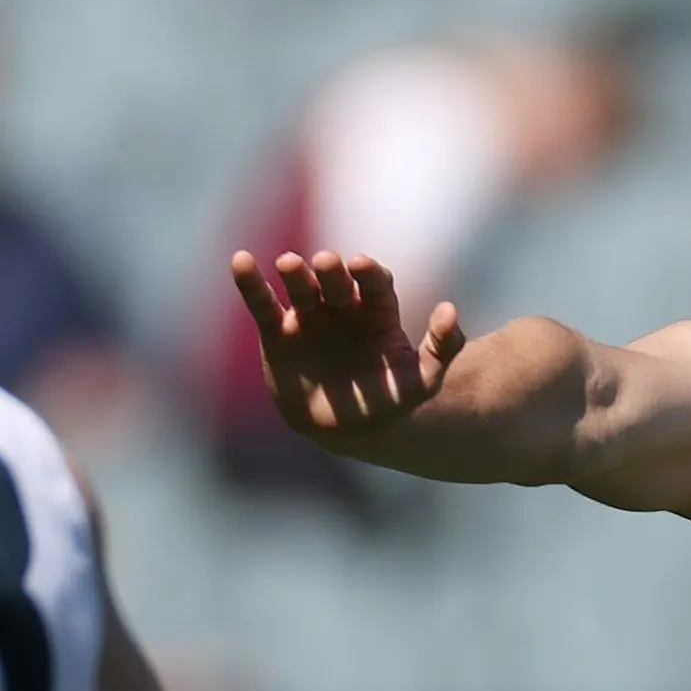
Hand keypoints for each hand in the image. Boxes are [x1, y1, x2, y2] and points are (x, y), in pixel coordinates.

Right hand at [230, 250, 465, 442]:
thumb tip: (450, 309)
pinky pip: (263, 305)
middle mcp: (343, 309)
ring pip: (302, 288)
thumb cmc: (389, 402)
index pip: (375, 284)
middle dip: (332, 271)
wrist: (346, 430)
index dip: (369, 273)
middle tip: (326, 262)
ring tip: (289, 263)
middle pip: (337, 282)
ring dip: (295, 273)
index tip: (363, 266)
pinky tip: (241, 260)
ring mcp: (309, 318)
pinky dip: (251, 284)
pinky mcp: (278, 334)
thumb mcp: (422, 381)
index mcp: (377, 313)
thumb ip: (443, 348)